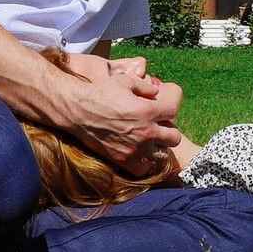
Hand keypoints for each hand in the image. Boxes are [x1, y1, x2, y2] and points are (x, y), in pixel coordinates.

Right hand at [47, 53, 184, 173]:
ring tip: (152, 142)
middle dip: (169, 131)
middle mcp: (145, 131)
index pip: (173, 113)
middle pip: (174, 138)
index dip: (168, 110)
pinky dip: (145, 164)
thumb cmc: (101, 92)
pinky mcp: (122, 159)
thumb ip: (145, 87)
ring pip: (162, 155)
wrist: (78, 111)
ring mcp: (134, 148)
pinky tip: (141, 156)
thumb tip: (156, 93)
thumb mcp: (125, 82)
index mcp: (148, 111)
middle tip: (160, 128)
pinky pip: (143, 169)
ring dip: (160, 148)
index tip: (160, 110)